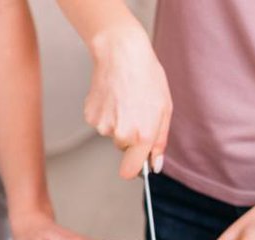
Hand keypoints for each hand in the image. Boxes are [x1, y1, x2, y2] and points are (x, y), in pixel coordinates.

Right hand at [86, 22, 171, 178]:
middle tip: (136, 110)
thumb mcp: (164, 110)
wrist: (121, 53)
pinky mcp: (90, 115)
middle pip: (123, 148)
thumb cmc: (147, 77)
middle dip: (130, 135)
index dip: (134, 168)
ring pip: (112, 134)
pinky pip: (101, 122)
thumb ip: (160, 142)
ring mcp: (103, 125)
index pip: (130, 171)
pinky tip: (113, 96)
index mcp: (142, 135)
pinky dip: (107, 112)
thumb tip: (154, 165)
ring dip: (118, 121)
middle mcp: (121, 134)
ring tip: (125, 99)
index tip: (137, 163)